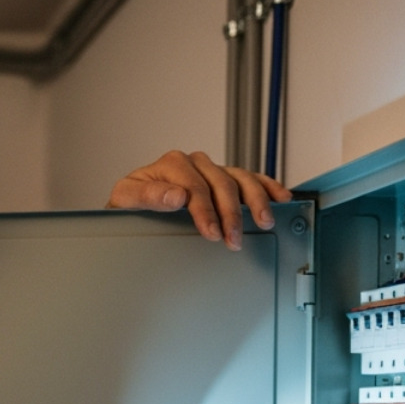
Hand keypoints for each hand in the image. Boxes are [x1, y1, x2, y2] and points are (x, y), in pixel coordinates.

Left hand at [107, 150, 290, 250]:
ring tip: (264, 221)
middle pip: (220, 184)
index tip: (211, 232)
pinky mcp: (223, 178)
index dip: (204, 210)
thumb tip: (176, 196)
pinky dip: (266, 187)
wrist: (132, 206)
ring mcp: (210, 169)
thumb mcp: (125, 201)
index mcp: (169, 165)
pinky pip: (250, 178)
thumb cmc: (129, 205)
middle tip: (233, 240)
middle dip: (230, 214)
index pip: (194, 186)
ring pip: (239, 179)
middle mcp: (192, 163)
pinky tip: (279, 198)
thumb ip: (147, 197)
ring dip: (255, 201)